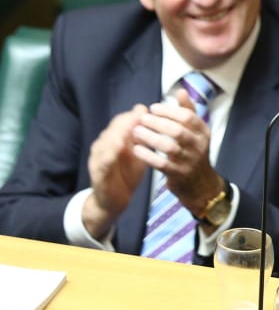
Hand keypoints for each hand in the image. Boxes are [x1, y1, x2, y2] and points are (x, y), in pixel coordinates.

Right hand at [84, 104, 149, 238]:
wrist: (114, 200)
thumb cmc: (127, 173)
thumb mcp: (138, 153)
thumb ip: (143, 137)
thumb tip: (150, 117)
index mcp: (113, 139)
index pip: (121, 121)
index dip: (133, 115)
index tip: (147, 109)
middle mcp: (103, 145)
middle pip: (113, 128)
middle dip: (127, 120)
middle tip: (140, 115)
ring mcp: (98, 158)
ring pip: (106, 141)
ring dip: (118, 132)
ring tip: (130, 126)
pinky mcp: (97, 173)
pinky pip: (102, 161)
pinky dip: (110, 153)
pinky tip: (118, 147)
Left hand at [131, 89, 222, 215]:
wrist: (200, 184)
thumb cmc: (193, 152)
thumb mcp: (196, 132)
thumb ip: (188, 111)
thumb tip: (180, 90)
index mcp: (203, 132)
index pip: (187, 117)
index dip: (168, 111)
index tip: (153, 108)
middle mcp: (199, 146)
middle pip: (178, 130)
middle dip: (158, 123)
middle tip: (141, 119)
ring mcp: (190, 161)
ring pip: (169, 147)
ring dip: (150, 138)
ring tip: (136, 132)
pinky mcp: (179, 175)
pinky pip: (161, 164)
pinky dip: (147, 155)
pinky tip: (136, 149)